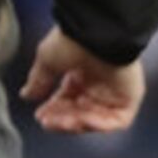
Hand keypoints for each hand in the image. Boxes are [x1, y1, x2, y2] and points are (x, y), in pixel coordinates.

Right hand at [19, 27, 144, 133]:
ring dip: (77, 125)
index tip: (41, 116)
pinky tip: (81, 120)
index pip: (67, 102)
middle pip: (80, 113)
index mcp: (82, 75)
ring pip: (96, 120)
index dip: (54, 112)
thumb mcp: (49, 60)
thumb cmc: (75, 40)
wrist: (97, 32)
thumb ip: (39, 80)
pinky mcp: (131, 97)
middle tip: (48, 122)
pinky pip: (118, 121)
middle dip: (62, 120)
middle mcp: (99, 85)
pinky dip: (99, 125)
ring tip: (62, 122)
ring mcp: (115, 92)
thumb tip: (26, 95)